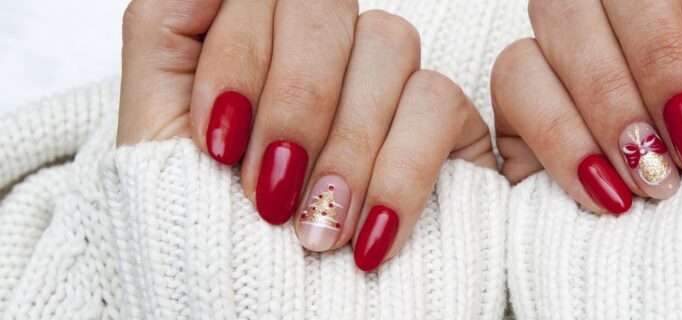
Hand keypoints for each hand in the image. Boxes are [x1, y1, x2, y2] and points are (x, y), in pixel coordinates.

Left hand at [117, 0, 494, 270]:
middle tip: (270, 195)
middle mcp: (319, 55)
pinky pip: (438, 100)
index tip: (220, 145)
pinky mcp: (444, 124)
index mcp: (249, 47)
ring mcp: (384, 84)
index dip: (240, 58)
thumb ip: (165, 36)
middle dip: (294, 103)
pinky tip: (367, 237)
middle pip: (321, 1)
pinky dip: (398, 175)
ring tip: (316, 231)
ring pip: (387, 41)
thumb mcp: (156, 143)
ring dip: (345, 147)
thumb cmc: (210, 248)